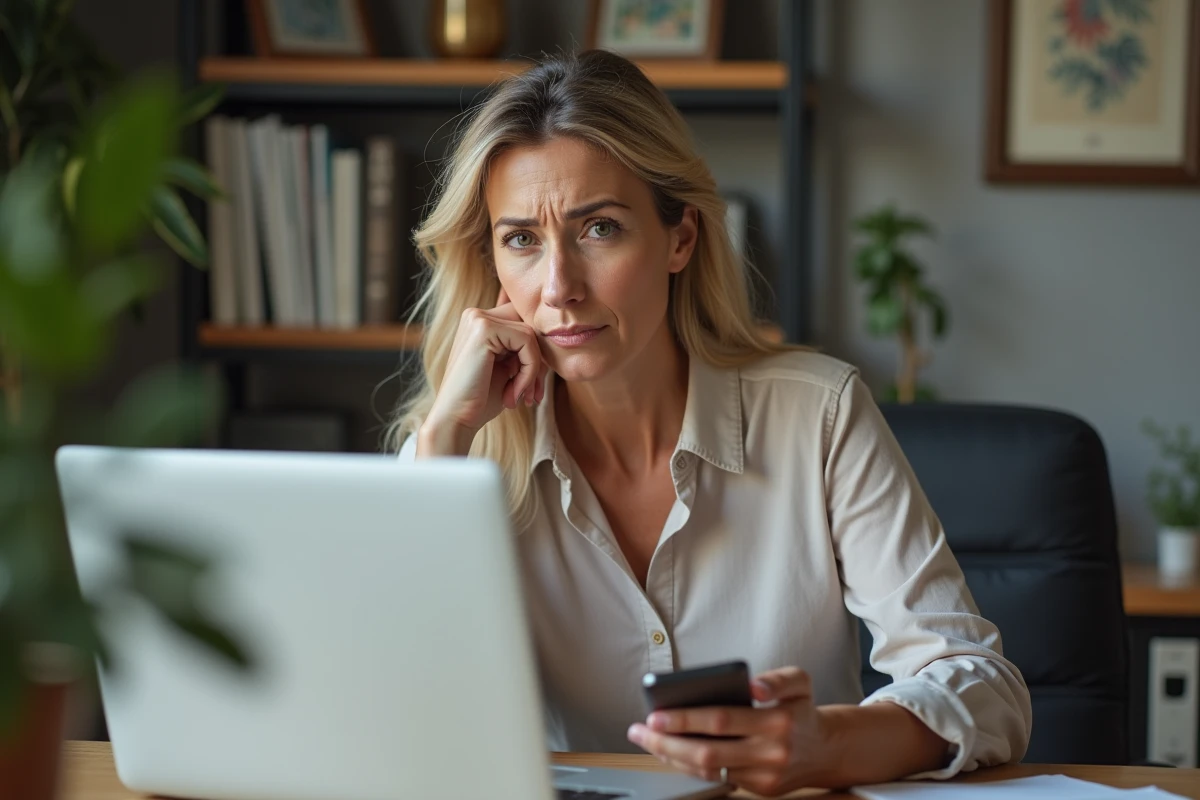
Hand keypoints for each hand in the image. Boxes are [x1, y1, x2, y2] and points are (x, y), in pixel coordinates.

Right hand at [419, 289, 547, 456]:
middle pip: (530, 326)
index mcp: (480, 321)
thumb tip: (557, 333)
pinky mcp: (483, 329)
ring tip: (523, 398)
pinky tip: (515, 394)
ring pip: (531, 334)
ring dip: (534, 371)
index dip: (536, 354)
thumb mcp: (509, 368)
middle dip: (539, 362)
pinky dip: (529, 372)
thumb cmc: (482, 399)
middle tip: (533, 395)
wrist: (455, 420)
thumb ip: (524, 348)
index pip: (525, 324)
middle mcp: (476, 314)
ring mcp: (478, 318)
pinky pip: (526, 342)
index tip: (533, 387)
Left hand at [626, 667, 832, 796]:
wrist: (826, 750)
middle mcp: (770, 752)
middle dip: (667, 741)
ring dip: (672, 756)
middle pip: (707, 751)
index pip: (721, 720)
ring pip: (708, 769)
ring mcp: (764, 776)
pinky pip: (717, 778)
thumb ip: (777, 678)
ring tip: (648, 739)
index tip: (656, 714)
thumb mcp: (799, 680)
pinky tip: (671, 751)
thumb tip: (754, 685)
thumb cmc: (801, 709)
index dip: (685, 719)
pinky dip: (690, 765)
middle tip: (640, 729)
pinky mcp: (760, 789)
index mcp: (777, 721)